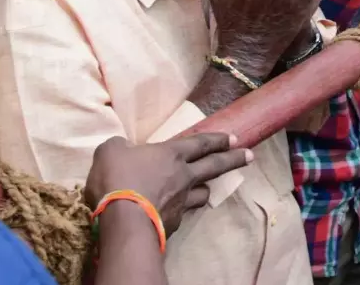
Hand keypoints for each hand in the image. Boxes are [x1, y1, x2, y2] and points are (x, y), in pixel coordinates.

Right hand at [84, 133, 254, 236]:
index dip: (217, 139)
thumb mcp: (110, 152)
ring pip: (202, 192)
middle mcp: (183, 175)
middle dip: (234, 159)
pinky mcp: (174, 222)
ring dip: (206, 189)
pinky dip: (184, 211)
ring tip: (209, 189)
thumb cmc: (118, 180)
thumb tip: (121, 146)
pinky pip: (184, 213)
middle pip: (214, 165)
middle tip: (250, 156)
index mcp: (171, 154)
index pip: (200, 143)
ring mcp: (181, 200)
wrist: (125, 220)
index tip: (235, 138)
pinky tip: (180, 213)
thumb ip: (118, 146)